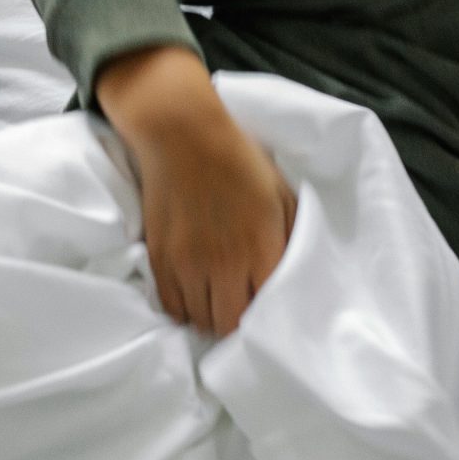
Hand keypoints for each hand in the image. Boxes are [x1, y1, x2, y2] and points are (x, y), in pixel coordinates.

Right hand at [95, 46, 296, 334]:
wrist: (182, 134)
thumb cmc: (239, 159)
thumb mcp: (282, 193)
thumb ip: (294, 236)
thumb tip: (298, 271)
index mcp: (260, 246)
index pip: (267, 310)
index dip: (269, 316)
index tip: (269, 310)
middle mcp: (224, 263)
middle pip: (230, 325)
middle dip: (239, 324)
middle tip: (242, 310)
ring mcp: (187, 264)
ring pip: (200, 321)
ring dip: (211, 317)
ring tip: (218, 303)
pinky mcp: (160, 259)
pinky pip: (171, 307)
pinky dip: (184, 309)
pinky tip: (194, 296)